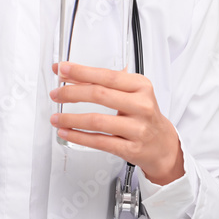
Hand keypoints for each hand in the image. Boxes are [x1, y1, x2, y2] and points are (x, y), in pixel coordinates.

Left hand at [49, 62, 184, 185]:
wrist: (162, 144)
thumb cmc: (143, 115)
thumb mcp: (131, 93)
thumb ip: (104, 82)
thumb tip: (71, 73)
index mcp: (140, 86)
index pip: (107, 75)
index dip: (81, 72)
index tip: (62, 69)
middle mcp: (141, 105)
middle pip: (99, 95)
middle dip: (71, 93)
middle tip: (56, 94)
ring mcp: (137, 128)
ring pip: (97, 121)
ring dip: (71, 119)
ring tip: (56, 117)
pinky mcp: (131, 148)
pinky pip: (99, 141)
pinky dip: (78, 137)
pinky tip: (66, 132)